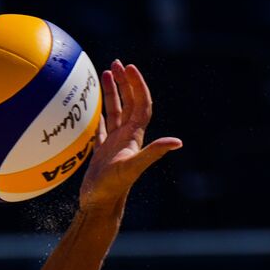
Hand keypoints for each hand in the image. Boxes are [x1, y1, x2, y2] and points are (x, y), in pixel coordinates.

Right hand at [77, 60, 181, 212]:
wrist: (99, 206)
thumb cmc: (113, 188)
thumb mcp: (132, 168)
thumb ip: (153, 153)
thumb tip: (177, 142)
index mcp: (134, 136)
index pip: (140, 104)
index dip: (137, 85)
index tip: (129, 67)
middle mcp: (126, 137)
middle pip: (129, 103)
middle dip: (125, 82)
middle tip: (116, 63)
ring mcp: (114, 143)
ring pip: (115, 111)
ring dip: (112, 92)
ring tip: (105, 73)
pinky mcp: (101, 151)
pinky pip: (100, 126)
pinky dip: (98, 113)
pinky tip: (91, 105)